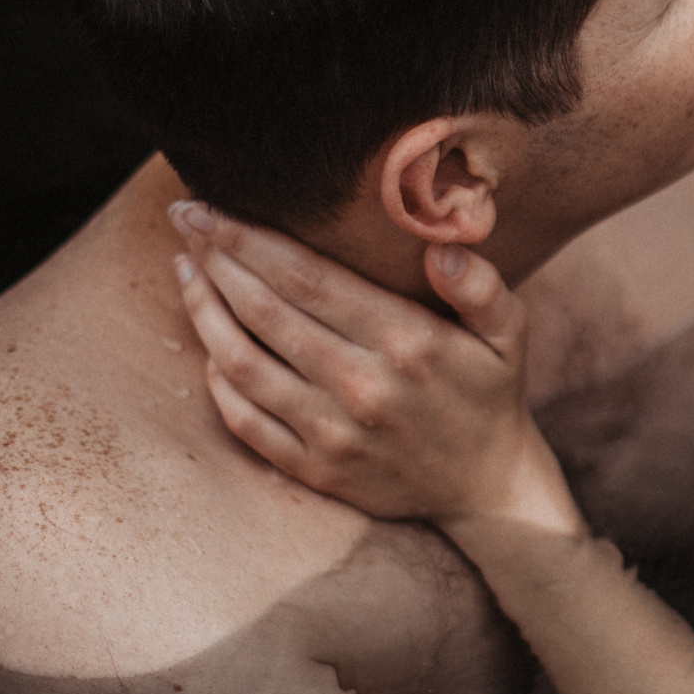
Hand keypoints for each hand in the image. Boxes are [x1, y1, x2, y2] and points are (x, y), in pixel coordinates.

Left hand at [168, 202, 580, 531]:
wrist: (486, 489)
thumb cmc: (490, 393)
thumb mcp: (509, 333)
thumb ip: (482, 285)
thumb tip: (442, 248)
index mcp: (405, 341)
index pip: (306, 276)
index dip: (249, 237)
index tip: (210, 204)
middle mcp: (361, 386)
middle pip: (263, 310)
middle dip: (215, 258)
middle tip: (184, 218)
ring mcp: (332, 434)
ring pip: (241, 362)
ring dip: (203, 311)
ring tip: (184, 270)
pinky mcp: (314, 470)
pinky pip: (244, 420)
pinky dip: (216, 378)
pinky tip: (208, 342)